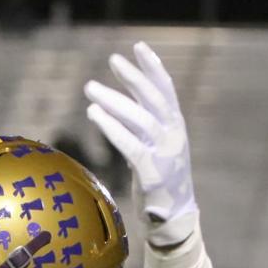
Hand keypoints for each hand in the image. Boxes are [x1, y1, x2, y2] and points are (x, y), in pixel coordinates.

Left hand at [84, 42, 196, 246]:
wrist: (173, 219)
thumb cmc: (160, 183)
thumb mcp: (155, 149)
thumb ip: (143, 129)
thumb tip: (122, 107)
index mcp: (177, 128)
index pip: (166, 90)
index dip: (153, 67)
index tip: (138, 47)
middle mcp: (174, 136)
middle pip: (153, 99)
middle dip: (132, 77)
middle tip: (111, 60)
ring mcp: (165, 154)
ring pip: (139, 119)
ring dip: (113, 101)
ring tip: (90, 89)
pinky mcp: (151, 173)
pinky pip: (130, 145)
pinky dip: (111, 128)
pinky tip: (94, 115)